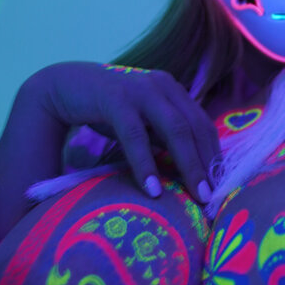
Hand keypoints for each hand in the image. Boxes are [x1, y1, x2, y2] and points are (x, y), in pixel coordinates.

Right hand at [24, 61, 219, 203]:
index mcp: (173, 90)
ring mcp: (141, 89)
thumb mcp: (142, 123)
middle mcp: (163, 86)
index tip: (222, 186)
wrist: (63, 86)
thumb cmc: (107, 110)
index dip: (214, 155)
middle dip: (207, 164)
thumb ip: (164, 138)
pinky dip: (146, 163)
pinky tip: (153, 188)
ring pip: (176, 129)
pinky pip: (136, 135)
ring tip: (197, 195)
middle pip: (196, 128)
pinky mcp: (116, 98)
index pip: (203, 124)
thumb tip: (191, 172)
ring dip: (189, 165)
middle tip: (214, 197)